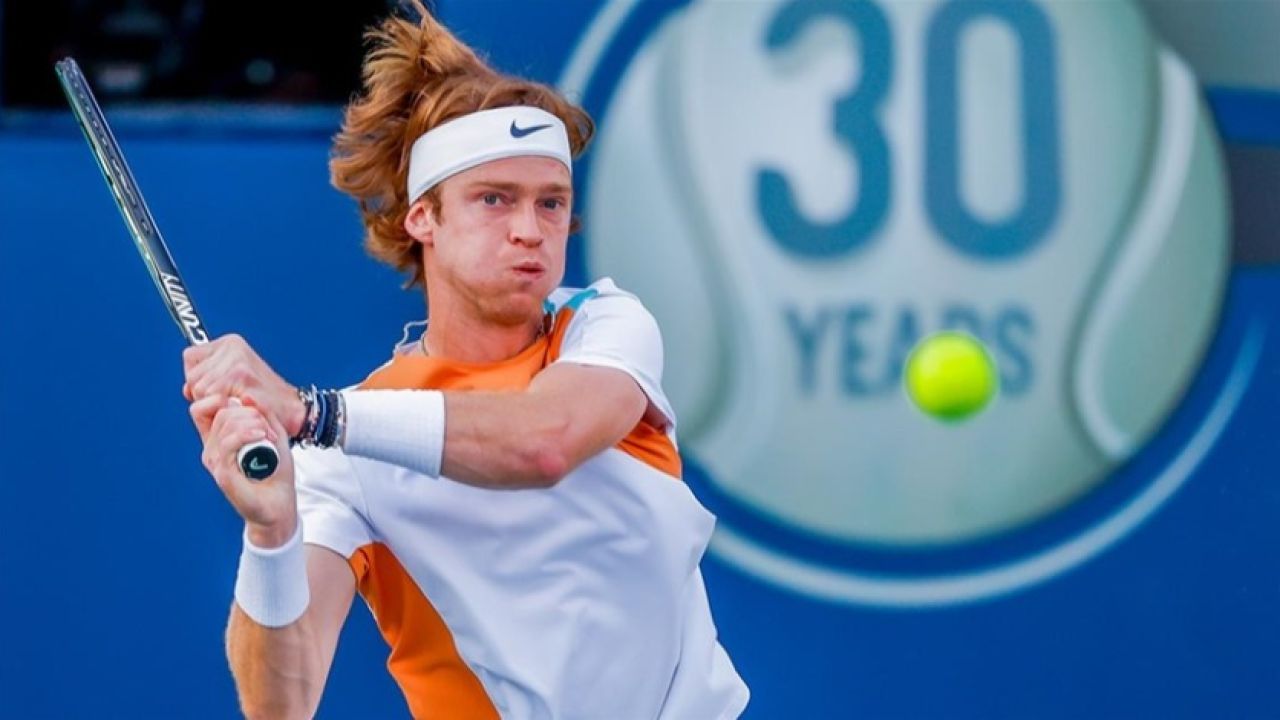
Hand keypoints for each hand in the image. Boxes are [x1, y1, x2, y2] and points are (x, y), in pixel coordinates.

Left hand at [182, 334, 305, 439]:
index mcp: (230, 343)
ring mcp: (237, 362)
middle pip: (193, 376)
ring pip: (199, 389)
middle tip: (230, 399)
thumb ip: (208, 378)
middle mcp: (233, 348)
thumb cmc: (263, 399)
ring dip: (213, 404)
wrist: (291, 412)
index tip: (218, 388)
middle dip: (204, 394)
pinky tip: (238, 408)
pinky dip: (222, 409)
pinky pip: (211, 399)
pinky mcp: (241, 378)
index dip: (198, 378)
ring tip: (236, 404)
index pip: (191, 357)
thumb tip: (187, 388)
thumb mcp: (234, 379)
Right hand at [189, 393, 297, 547]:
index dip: (220, 398)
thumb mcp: (274, 435)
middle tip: (269, 429)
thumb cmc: (276, 471)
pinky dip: (246, 434)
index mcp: (219, 438)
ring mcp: (215, 461)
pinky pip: (227, 444)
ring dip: (253, 422)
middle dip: (249, 412)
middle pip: (221, 411)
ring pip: (225, 423)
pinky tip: (262, 436)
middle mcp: (212, 449)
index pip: (203, 408)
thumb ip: (264, 415)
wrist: (279, 505)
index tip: (248, 406)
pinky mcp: (223, 474)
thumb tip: (248, 397)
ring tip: (269, 436)